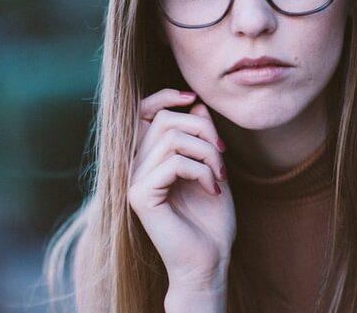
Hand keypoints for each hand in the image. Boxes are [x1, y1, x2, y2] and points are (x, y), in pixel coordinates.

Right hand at [127, 89, 235, 294]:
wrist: (209, 260)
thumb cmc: (211, 219)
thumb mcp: (211, 167)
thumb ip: (200, 136)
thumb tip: (195, 103)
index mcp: (148, 158)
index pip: (142, 112)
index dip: (164, 96)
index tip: (193, 97)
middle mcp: (135, 166)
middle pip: (164, 120)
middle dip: (203, 130)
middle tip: (222, 154)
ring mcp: (134, 180)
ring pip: (171, 138)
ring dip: (207, 153)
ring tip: (219, 176)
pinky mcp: (140, 195)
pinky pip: (174, 163)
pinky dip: (201, 171)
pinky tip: (212, 188)